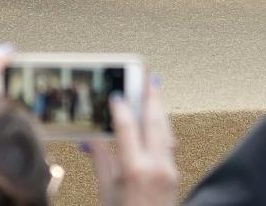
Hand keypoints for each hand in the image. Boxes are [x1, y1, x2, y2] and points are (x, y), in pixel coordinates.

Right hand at [90, 81, 178, 205]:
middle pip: (154, 122)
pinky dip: (162, 127)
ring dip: (159, 109)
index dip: (121, 109)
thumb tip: (92, 139)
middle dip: (151, 97)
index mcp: (136, 170)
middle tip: (148, 75)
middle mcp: (156, 167)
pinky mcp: (173, 175)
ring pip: (165, 130)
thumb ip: (102, 160)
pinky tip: (158, 119)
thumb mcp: (106, 191)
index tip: (115, 94)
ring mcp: (168, 171)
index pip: (128, 128)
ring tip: (155, 89)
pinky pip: (168, 143)